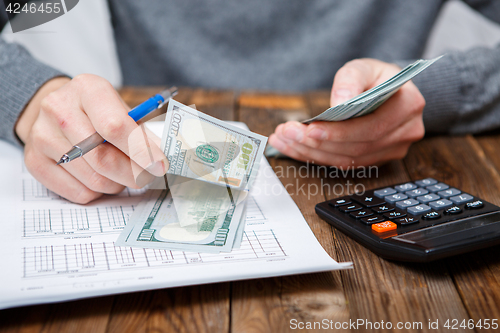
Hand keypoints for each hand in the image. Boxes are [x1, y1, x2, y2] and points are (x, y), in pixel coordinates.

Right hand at [16, 74, 167, 203]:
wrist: (57, 110)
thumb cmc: (99, 112)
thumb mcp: (122, 110)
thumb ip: (143, 133)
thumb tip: (164, 158)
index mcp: (87, 89)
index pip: (115, 126)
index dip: (141, 151)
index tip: (160, 166)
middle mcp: (59, 109)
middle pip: (102, 158)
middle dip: (132, 174)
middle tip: (146, 177)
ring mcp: (42, 136)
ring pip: (93, 180)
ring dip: (117, 184)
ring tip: (122, 174)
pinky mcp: (34, 161)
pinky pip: (78, 192)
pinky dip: (99, 192)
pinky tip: (101, 177)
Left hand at [268, 58, 424, 167]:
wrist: (388, 89)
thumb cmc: (375, 77)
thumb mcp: (363, 67)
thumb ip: (351, 79)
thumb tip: (339, 102)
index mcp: (408, 106)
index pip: (370, 128)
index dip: (338, 133)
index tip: (309, 129)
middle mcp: (405, 133)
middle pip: (356, 148)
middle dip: (316, 143)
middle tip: (286, 133)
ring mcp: (393, 150)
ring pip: (348, 160)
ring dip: (311, 152)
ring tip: (284, 139)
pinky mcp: (376, 159)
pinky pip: (344, 163)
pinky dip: (316, 157)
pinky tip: (294, 147)